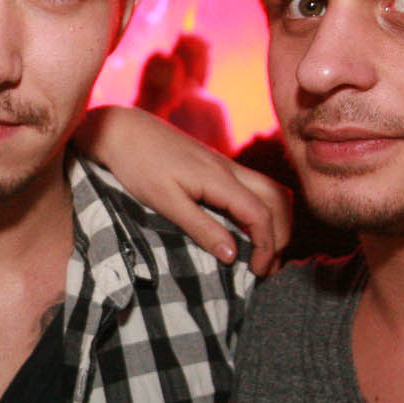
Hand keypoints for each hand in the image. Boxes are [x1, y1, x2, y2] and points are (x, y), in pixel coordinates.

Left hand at [74, 105, 290, 274]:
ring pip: (271, 190)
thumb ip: (201, 227)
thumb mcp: (165, 201)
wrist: (123, 130)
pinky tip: (247, 230)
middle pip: (278, 200)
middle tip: (267, 266)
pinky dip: (263, 209)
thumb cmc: (138, 165)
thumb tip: (232, 256)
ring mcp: (226, 166)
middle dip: (280, 234)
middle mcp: (230, 169)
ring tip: (264, 251)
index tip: (258, 272)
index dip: (267, 245)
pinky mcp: (217, 167)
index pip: (261, 214)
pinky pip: (254, 187)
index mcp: (219, 179)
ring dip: (276, 220)